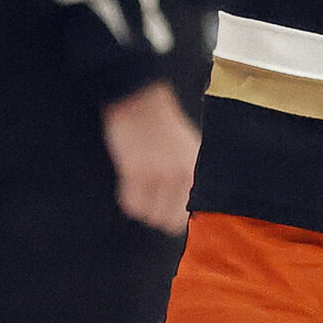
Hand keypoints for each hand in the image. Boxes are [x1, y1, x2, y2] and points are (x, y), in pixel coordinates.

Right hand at [102, 80, 199, 235]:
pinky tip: (129, 179)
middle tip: (148, 196)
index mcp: (195, 169)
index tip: (164, 208)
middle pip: (169, 221)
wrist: (140, 101)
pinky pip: (132, 204)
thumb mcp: (185, 150)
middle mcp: (182, 174)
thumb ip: (187, 178)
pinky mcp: (137, 172)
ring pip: (149, 215)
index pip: (187, 215)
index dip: (173, 216)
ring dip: (142, 204)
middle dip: (156, 212)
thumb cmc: (160, 125)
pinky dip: (127, 197)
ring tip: (139, 184)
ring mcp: (160, 174)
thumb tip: (184, 211)